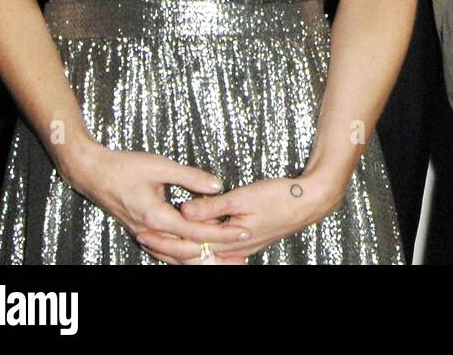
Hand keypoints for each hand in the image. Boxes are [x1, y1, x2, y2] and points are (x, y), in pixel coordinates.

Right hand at [65, 142, 249, 264]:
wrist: (93, 173)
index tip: (243, 231)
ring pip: (176, 258)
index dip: (222, 233)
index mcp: (156, 217)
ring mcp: (145, 235)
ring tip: (225, 260)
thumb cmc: (123, 166)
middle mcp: (150, 232)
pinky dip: (184, 257)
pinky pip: (166, 253)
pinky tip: (196, 255)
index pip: (197, 233)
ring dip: (202, 260)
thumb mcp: (161, 165)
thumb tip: (217, 185)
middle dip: (217, 254)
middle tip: (242, 256)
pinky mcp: (142, 232)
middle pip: (189, 254)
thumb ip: (190, 176)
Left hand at [136, 172, 342, 262]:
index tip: (144, 230)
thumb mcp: (243, 197)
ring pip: (203, 254)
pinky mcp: (246, 241)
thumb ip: (212, 206)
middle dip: (167, 247)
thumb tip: (185, 211)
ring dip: (180, 248)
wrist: (309, 201)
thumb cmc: (279, 196)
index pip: (189, 245)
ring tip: (160, 240)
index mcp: (229, 239)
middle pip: (193, 254)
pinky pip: (215, 250)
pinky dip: (198, 247)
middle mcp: (233, 249)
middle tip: (143, 238)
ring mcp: (240, 247)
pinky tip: (194, 242)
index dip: (165, 238)